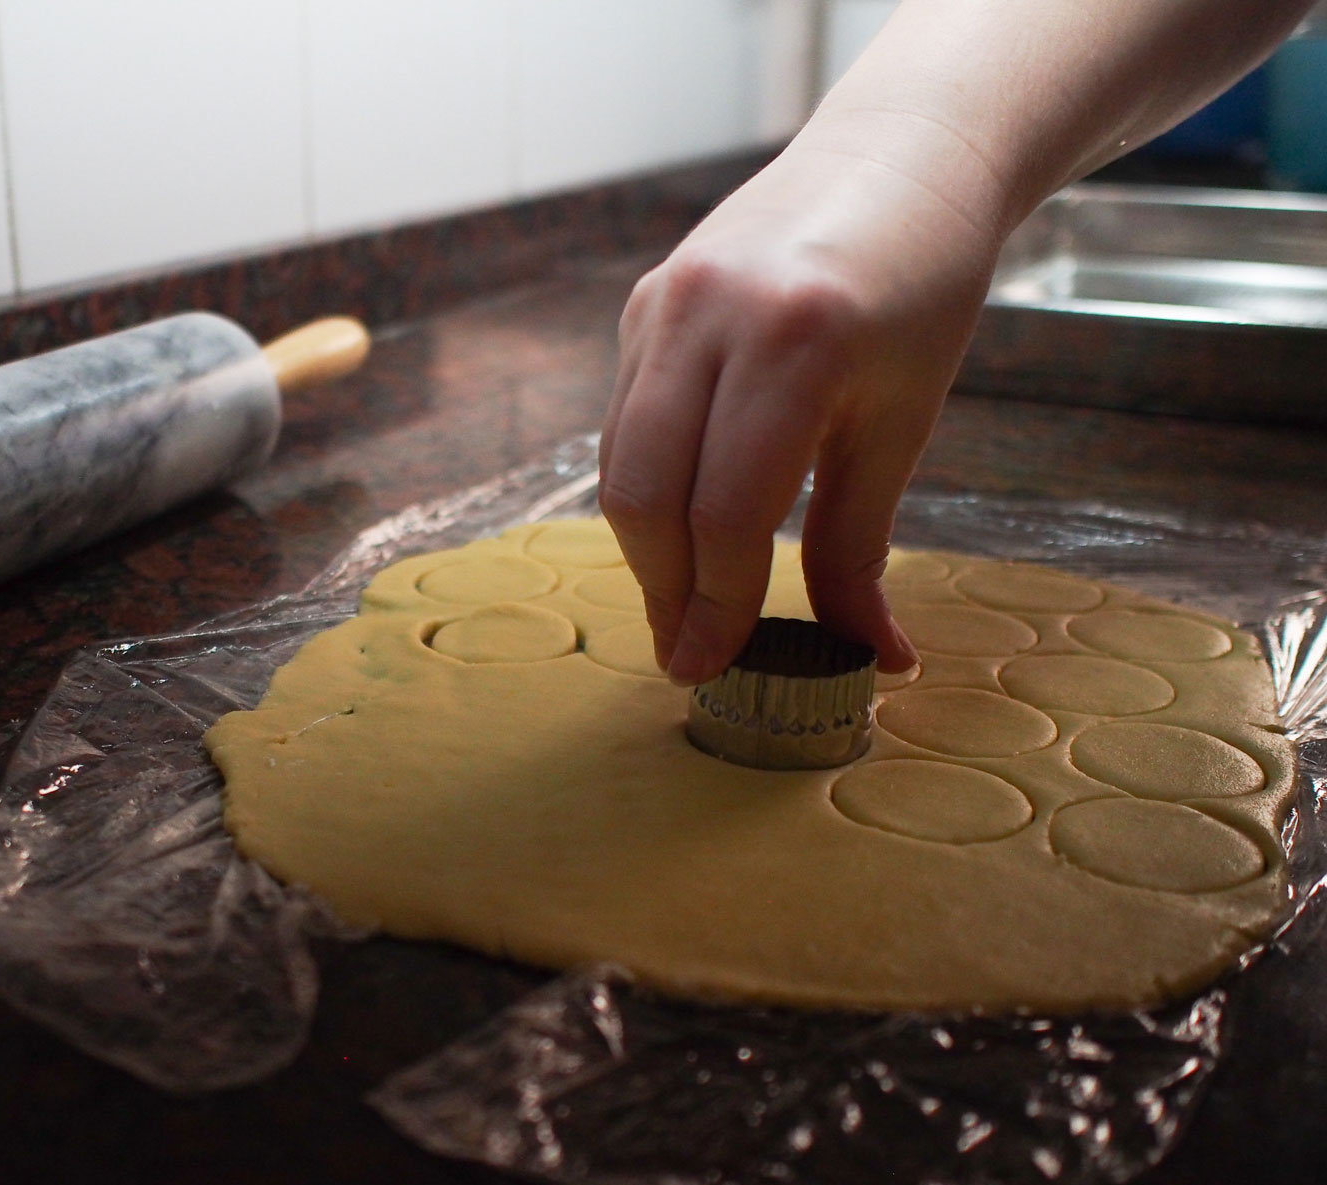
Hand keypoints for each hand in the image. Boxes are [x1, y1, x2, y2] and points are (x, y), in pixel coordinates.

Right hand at [598, 139, 1003, 683]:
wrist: (896, 161)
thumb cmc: (919, 292)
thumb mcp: (901, 424)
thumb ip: (862, 548)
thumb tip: (873, 660)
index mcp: (796, 341)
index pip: (726, 512)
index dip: (716, 604)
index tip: (709, 668)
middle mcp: (710, 312)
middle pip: (645, 493)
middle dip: (660, 589)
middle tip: (685, 652)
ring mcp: (664, 301)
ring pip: (619, 460)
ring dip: (644, 547)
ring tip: (682, 602)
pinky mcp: (643, 302)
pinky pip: (624, 418)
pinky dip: (645, 487)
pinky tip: (681, 526)